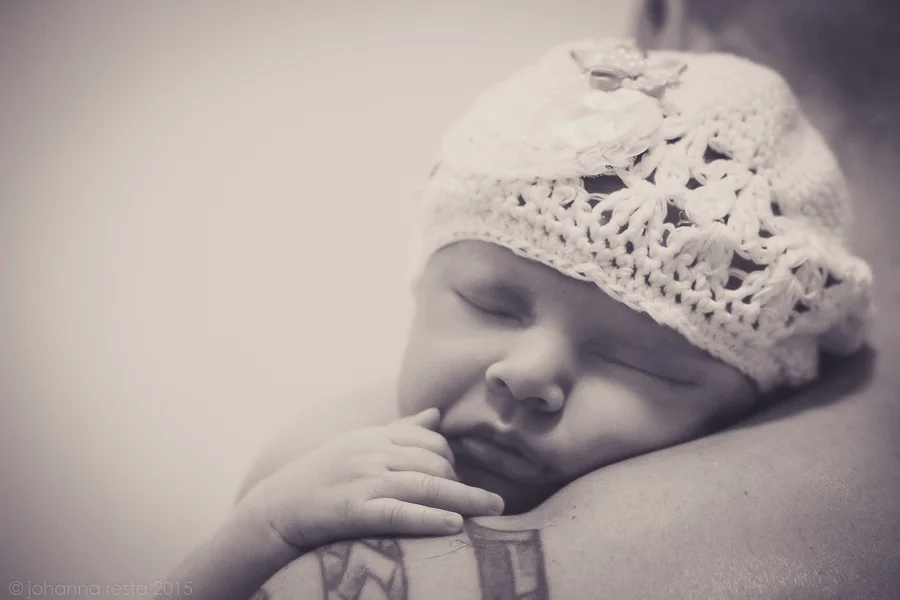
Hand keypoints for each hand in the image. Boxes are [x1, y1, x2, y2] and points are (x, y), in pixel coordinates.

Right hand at [237, 408, 504, 551]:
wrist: (276, 508)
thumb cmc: (322, 477)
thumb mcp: (359, 445)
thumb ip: (400, 430)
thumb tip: (436, 413)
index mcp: (376, 437)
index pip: (430, 439)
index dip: (452, 457)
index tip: (460, 476)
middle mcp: (373, 454)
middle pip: (433, 461)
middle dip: (460, 480)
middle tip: (478, 500)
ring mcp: (364, 481)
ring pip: (424, 484)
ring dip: (464, 497)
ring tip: (491, 508)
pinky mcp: (354, 510)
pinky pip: (399, 513)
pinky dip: (429, 517)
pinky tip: (454, 524)